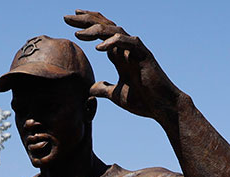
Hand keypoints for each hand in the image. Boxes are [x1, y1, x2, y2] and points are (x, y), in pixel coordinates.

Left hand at [65, 10, 181, 121]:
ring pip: (115, 30)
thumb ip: (104, 89)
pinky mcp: (144, 56)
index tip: (69, 21)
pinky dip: (114, 42)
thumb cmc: (143, 101)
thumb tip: (90, 89)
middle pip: (105, 26)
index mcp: (120, 55)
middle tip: (66, 17)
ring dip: (96, 29)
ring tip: (79, 33)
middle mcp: (127, 49)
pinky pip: (128, 42)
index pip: (101, 33)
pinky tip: (99, 47)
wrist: (163, 107)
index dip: (86, 25)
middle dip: (85, 20)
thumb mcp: (116, 95)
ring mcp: (136, 50)